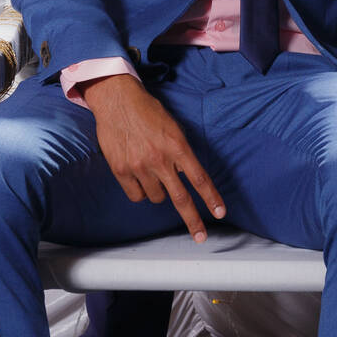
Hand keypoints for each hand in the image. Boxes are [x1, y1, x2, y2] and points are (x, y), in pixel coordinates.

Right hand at [82, 73, 224, 238]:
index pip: (199, 177)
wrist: (117, 100)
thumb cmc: (148, 111)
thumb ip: (181, 153)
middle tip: (201, 236)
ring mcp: (139, 166)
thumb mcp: (173, 127)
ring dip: (159, 191)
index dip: (211, 197)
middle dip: (193, 220)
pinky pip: (136, 196)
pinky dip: (140, 191)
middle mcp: (160, 159)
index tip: (220, 213)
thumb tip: (185, 177)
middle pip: (180, 198)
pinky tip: (138, 176)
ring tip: (152, 171)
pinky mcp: (121, 170)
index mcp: (177, 146)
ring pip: (157, 197)